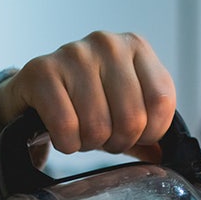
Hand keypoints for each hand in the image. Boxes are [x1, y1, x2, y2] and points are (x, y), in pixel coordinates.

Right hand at [0, 31, 175, 155]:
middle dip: (118, 142)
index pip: (161, 101)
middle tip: (104, 137)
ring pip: (98, 126)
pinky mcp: (42, 70)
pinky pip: (66, 126)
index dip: (150, 132)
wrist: (35, 93)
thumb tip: (165, 156)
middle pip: (132, 118)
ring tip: (82, 132)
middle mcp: (108, 44)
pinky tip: (63, 134)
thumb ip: (151, 128)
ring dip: (90, 144)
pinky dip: (67, 143)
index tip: (135, 134)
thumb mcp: (126, 107)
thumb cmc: (88, 101)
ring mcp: (74, 53)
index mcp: (136, 47)